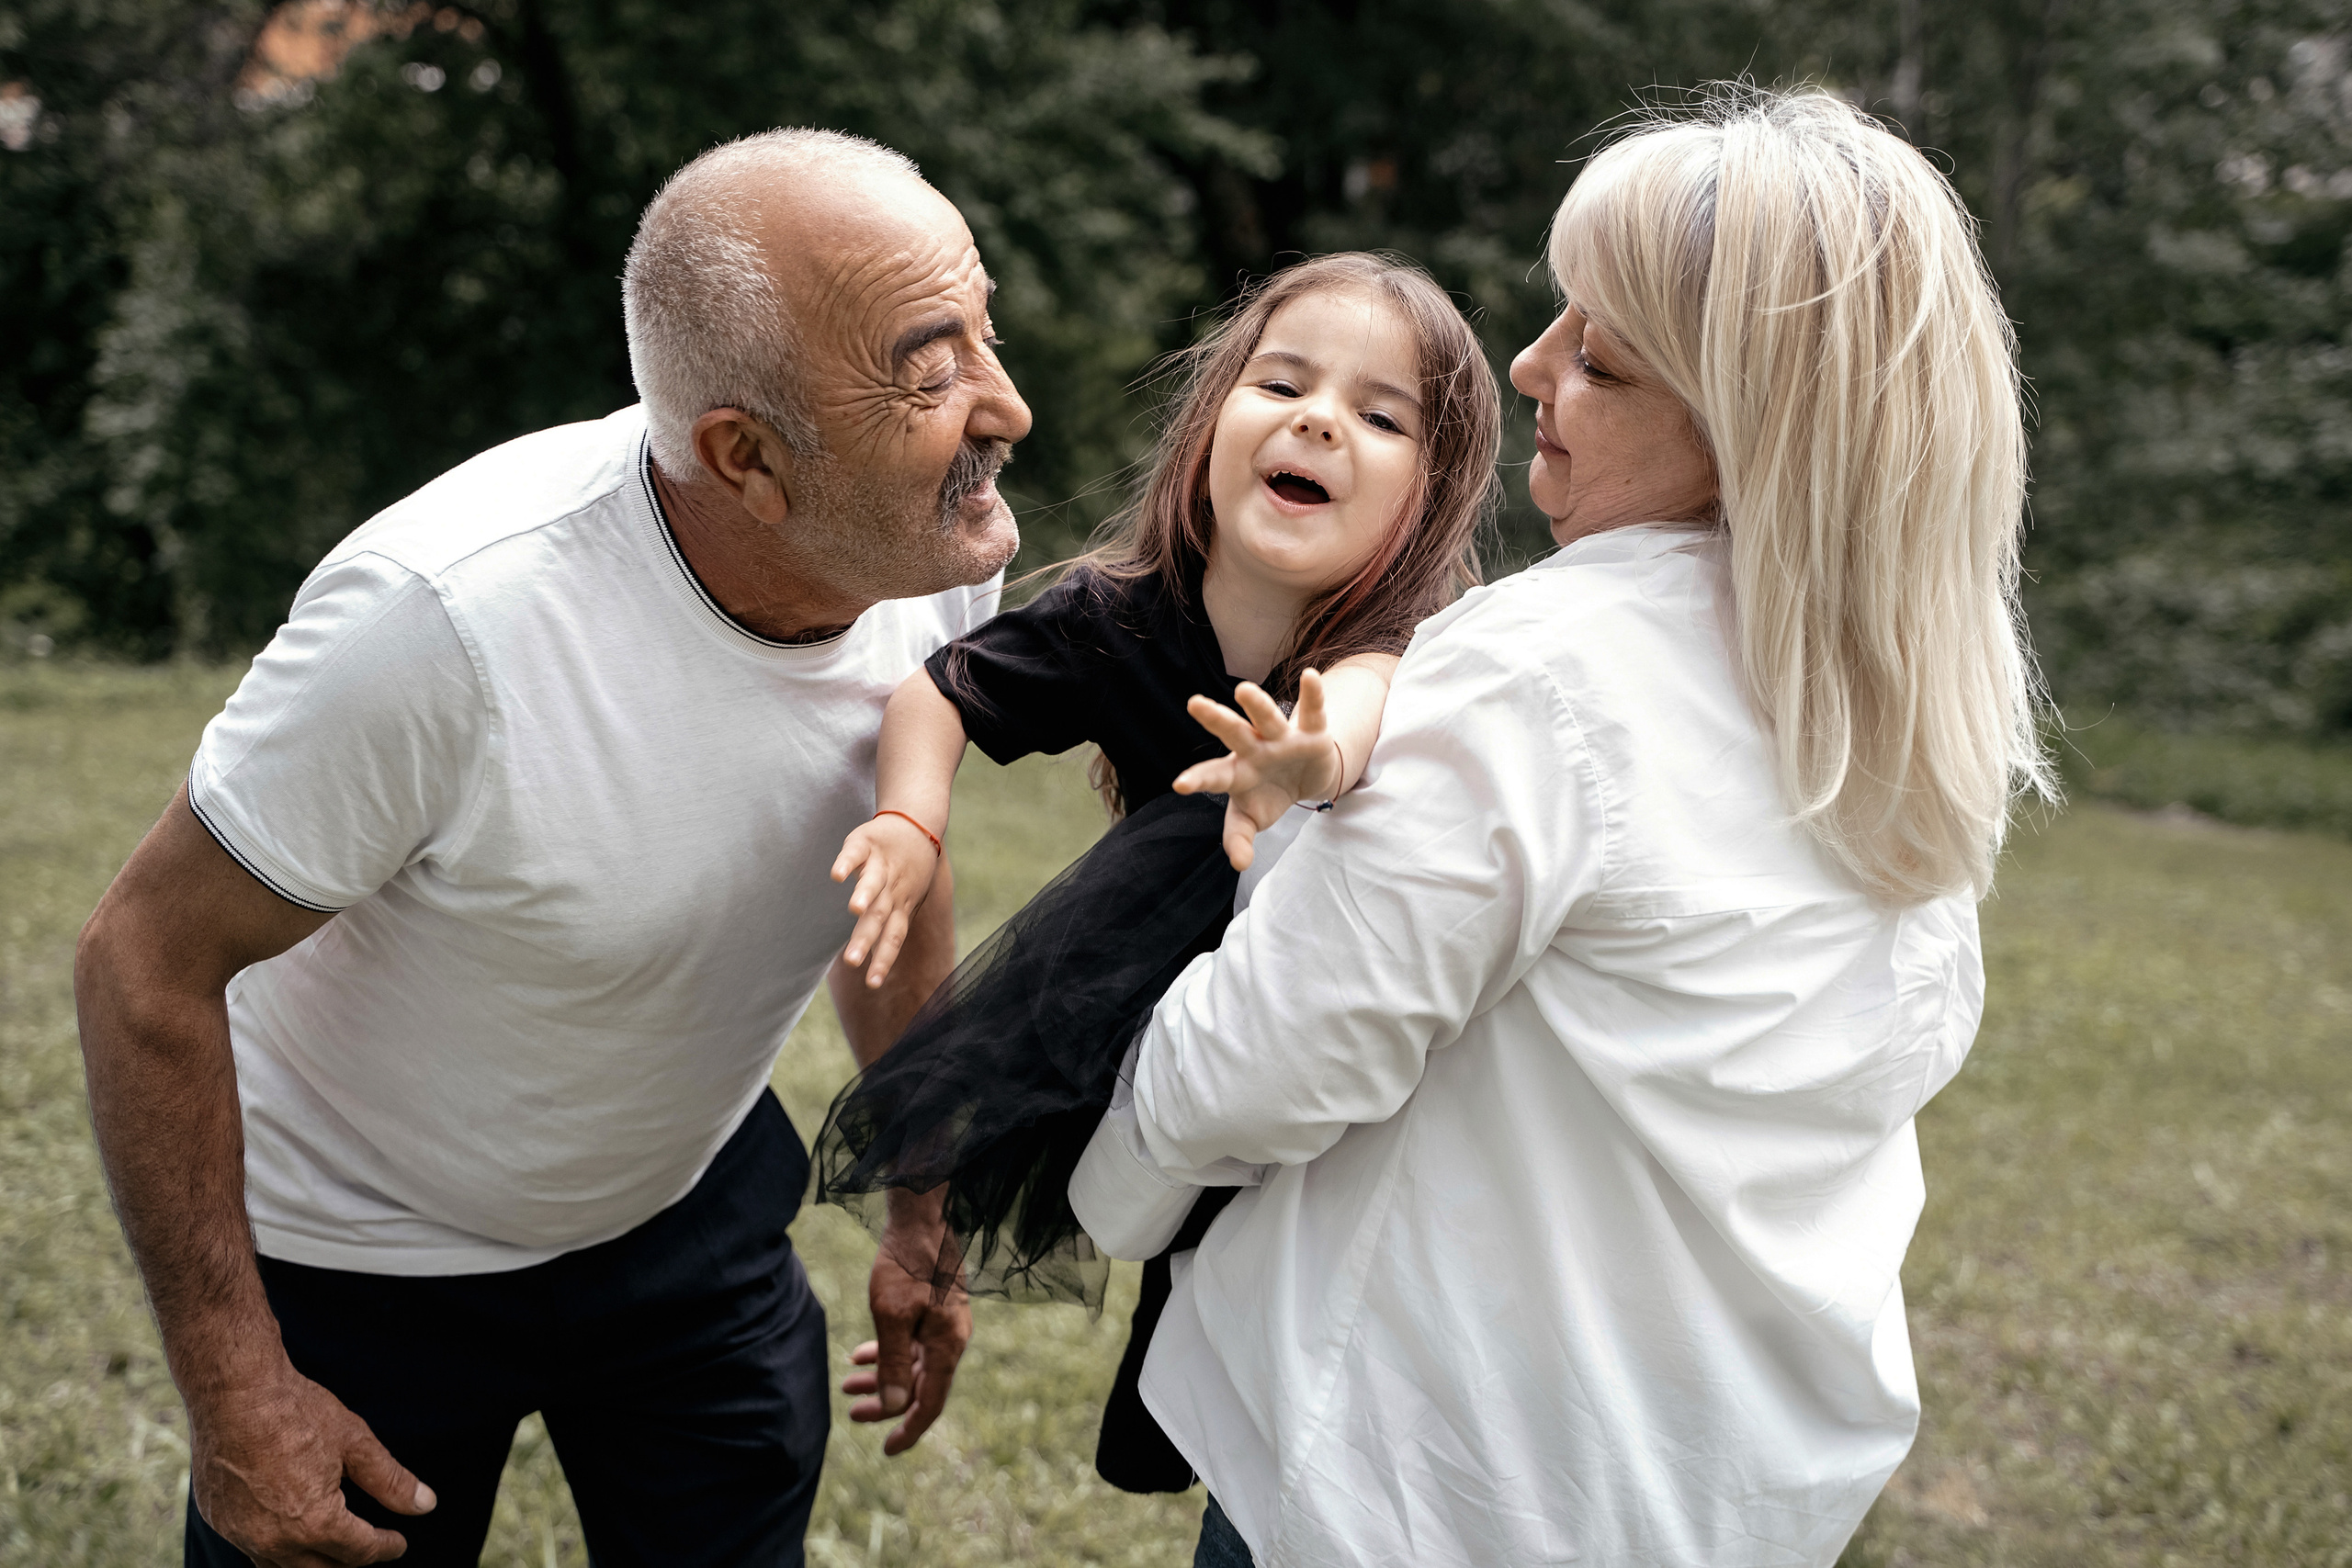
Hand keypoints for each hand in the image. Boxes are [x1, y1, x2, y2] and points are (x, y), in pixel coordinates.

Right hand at [188, 1355, 433, 1565]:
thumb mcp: (355, 1443)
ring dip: (312, 1561)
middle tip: (367, 1547)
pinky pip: (253, 1548)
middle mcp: (275, 1540)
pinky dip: (277, 1547)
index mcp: (315, 1523)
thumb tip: (426, 1505)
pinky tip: (290, 1530)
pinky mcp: (218, 1520)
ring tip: (333, 1547)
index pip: (360, 1552)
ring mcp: (240, 1533)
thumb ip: (391, 1481)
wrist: (232, 1392)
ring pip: (283, 1567)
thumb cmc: (295, 1411)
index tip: (398, 1543)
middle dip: (349, 1562)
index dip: (385, 1547)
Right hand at [831, 813, 942, 987]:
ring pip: (873, 882)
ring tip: (854, 910)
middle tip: (851, 961)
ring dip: (864, 896)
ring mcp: (880, 864)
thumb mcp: (908, 900)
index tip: (872, 984)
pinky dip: (847, 863)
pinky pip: (855, 853)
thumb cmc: (909, 870)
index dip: (883, 960)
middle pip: (880, 916)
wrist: (918, 821)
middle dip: (865, 939)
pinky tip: (837, 876)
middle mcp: (892, 888)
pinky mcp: (865, 842)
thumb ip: (891, 927)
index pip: (893, 938)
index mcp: (900, 906)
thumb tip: (877, 961)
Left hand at [845, 1193, 971, 1455]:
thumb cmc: (906, 1263)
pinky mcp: (934, 1309)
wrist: (921, 1217)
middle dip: (886, 1403)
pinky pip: (912, 1344)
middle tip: (852, 1411)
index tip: (885, 1449)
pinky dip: (888, 1353)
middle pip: (920, 1385)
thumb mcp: (891, 1315)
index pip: (930, 1403)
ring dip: (883, 1377)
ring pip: (913, 1364)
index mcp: (947, 1345)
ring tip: (849, 1383)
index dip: (908, 1430)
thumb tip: (893, 1407)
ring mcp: (944, 1324)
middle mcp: (951, 1339)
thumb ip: (893, 1363)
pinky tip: (861, 1355)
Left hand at [1174, 668, 1345, 870]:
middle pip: (1234, 732)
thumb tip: (1239, 864)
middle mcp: (1255, 749)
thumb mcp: (1252, 818)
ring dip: (1257, 705)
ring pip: (1268, 718)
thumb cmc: (1269, 794)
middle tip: (1194, 703)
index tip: (1180, 784)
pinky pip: (1312, 712)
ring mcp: (1282, 738)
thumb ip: (1239, 837)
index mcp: (1237, 772)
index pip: (1214, 776)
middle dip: (1216, 720)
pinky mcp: (1312, 732)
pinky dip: (1313, 694)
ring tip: (1242, 690)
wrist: (1306, 779)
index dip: (1199, 779)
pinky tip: (1310, 676)